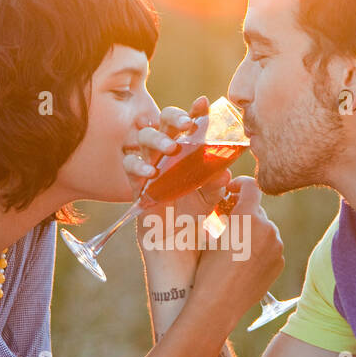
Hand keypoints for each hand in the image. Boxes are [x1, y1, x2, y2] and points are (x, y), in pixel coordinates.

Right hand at [134, 95, 232, 272]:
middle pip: (161, 124)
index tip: (203, 103)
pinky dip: (139, 167)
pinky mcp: (136, 188)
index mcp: (187, 154)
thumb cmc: (197, 221)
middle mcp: (166, 157)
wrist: (182, 253)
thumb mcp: (212, 200)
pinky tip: (152, 172)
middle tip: (186, 124)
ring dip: (156, 139)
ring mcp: (149, 170)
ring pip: (141, 139)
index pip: (188, 125)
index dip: (194, 111)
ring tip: (171, 148)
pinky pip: (129, 169)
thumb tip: (225, 171)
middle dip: (172, 117)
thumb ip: (217, 183)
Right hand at [189, 175, 283, 322]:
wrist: (219, 303)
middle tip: (227, 223)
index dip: (239, 184)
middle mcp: (267, 228)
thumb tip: (230, 206)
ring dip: (253, 232)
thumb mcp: (211, 235)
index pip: (250, 186)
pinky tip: (245, 262)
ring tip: (235, 248)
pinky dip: (260, 249)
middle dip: (243, 214)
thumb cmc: (208, 269)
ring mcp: (277, 246)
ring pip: (265, 230)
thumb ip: (225, 216)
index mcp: (247, 216)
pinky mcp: (279, 262)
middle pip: (257, 210)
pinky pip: (271, 247)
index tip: (232, 190)